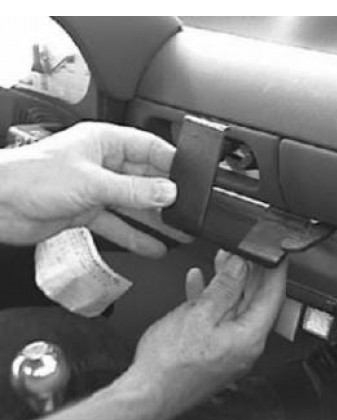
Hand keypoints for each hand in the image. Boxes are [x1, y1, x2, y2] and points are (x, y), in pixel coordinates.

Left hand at [0, 122, 184, 256]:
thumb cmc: (31, 177)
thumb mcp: (92, 182)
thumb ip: (134, 190)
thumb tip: (168, 192)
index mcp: (104, 142)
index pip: (148, 148)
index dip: (171, 163)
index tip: (191, 179)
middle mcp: (103, 164)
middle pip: (144, 179)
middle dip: (166, 196)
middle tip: (188, 211)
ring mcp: (96, 189)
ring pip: (134, 204)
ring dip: (155, 219)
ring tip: (179, 231)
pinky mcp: (87, 211)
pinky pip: (118, 224)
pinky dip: (134, 236)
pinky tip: (152, 246)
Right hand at [129, 252, 287, 417]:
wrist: (145, 394)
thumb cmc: (169, 365)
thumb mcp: (199, 314)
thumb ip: (224, 287)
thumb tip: (240, 266)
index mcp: (250, 337)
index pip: (273, 295)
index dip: (274, 270)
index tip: (274, 254)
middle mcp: (246, 346)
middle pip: (255, 301)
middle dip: (248, 273)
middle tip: (242, 252)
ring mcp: (231, 350)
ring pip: (235, 309)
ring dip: (228, 284)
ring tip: (221, 261)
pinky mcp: (215, 352)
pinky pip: (220, 320)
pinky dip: (212, 301)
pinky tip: (199, 285)